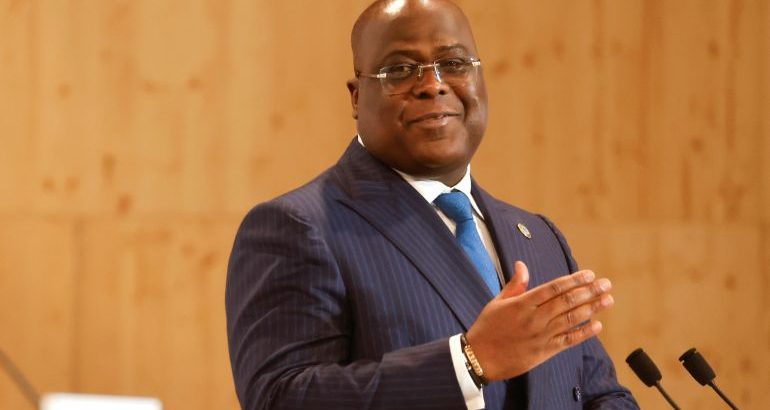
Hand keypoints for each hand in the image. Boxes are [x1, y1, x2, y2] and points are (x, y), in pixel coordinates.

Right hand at [465, 261, 613, 381]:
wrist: (480, 358)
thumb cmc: (487, 328)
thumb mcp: (497, 302)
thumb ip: (515, 285)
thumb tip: (522, 265)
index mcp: (523, 304)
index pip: (554, 288)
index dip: (574, 280)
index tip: (589, 274)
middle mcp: (535, 318)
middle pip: (567, 301)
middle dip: (589, 291)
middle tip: (606, 283)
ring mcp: (541, 336)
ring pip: (571, 319)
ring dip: (592, 308)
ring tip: (607, 300)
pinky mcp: (544, 351)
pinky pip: (568, 341)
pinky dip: (584, 333)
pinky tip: (597, 326)